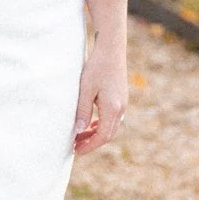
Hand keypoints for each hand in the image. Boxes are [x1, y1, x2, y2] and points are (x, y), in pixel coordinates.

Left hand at [72, 39, 127, 153]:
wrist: (111, 48)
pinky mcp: (120, 98)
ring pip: (111, 127)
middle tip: (76, 146)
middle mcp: (120, 108)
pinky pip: (112, 118)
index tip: (76, 150)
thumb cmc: (97, 67)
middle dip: (92, 142)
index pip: (102, 136)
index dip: (89, 145)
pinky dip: (101, 124)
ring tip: (80, 137)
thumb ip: (82, 111)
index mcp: (112, 108)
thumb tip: (79, 130)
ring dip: (96, 134)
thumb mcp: (85, 89)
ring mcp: (122, 103)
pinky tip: (90, 124)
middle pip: (108, 134)